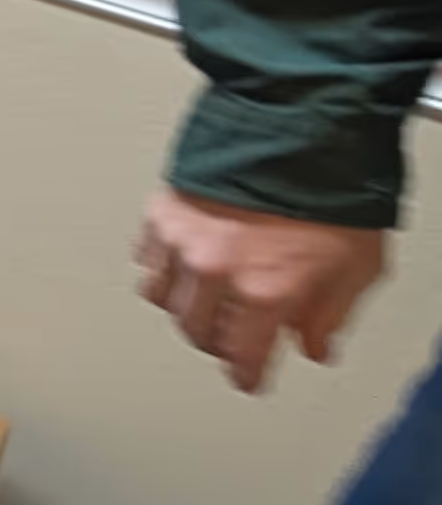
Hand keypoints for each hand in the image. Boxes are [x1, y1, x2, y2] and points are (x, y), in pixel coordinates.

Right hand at [135, 188, 389, 393]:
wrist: (303, 124)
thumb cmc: (332, 188)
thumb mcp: (357, 264)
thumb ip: (331, 314)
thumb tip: (314, 343)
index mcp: (264, 291)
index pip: (243, 357)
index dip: (248, 375)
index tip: (248, 379)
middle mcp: (215, 272)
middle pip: (198, 332)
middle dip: (218, 342)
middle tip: (231, 340)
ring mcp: (183, 241)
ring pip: (163, 299)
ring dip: (184, 307)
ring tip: (203, 302)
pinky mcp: (163, 211)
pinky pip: (147, 256)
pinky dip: (163, 266)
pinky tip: (182, 262)